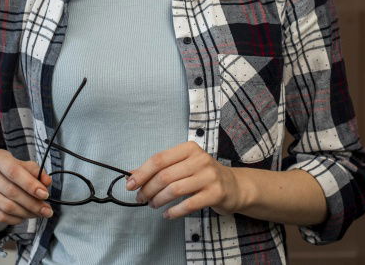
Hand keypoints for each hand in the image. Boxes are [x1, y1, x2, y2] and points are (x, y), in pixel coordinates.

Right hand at [0, 148, 53, 228]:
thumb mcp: (25, 168)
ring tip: (38, 213)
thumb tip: (47, 182)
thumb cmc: (11, 174)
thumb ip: (37, 173)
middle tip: (46, 210)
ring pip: (6, 206)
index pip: (13, 171)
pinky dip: (15, 219)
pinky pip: (0, 216)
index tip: (45, 194)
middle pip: (11, 191)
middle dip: (32, 203)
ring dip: (26, 212)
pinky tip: (24, 217)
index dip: (30, 184)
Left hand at [125, 141, 245, 218]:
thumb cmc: (203, 175)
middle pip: (165, 176)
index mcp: (189, 148)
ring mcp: (209, 176)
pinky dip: (173, 211)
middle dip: (148, 189)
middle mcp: (200, 159)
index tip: (130, 184)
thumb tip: (132, 175)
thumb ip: (160, 168)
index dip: (142, 173)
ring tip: (152, 205)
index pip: (159, 159)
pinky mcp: (215, 194)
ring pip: (174, 190)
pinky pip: (188, 204)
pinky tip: (167, 214)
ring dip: (158, 200)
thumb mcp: (184, 165)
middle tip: (141, 198)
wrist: (234, 186)